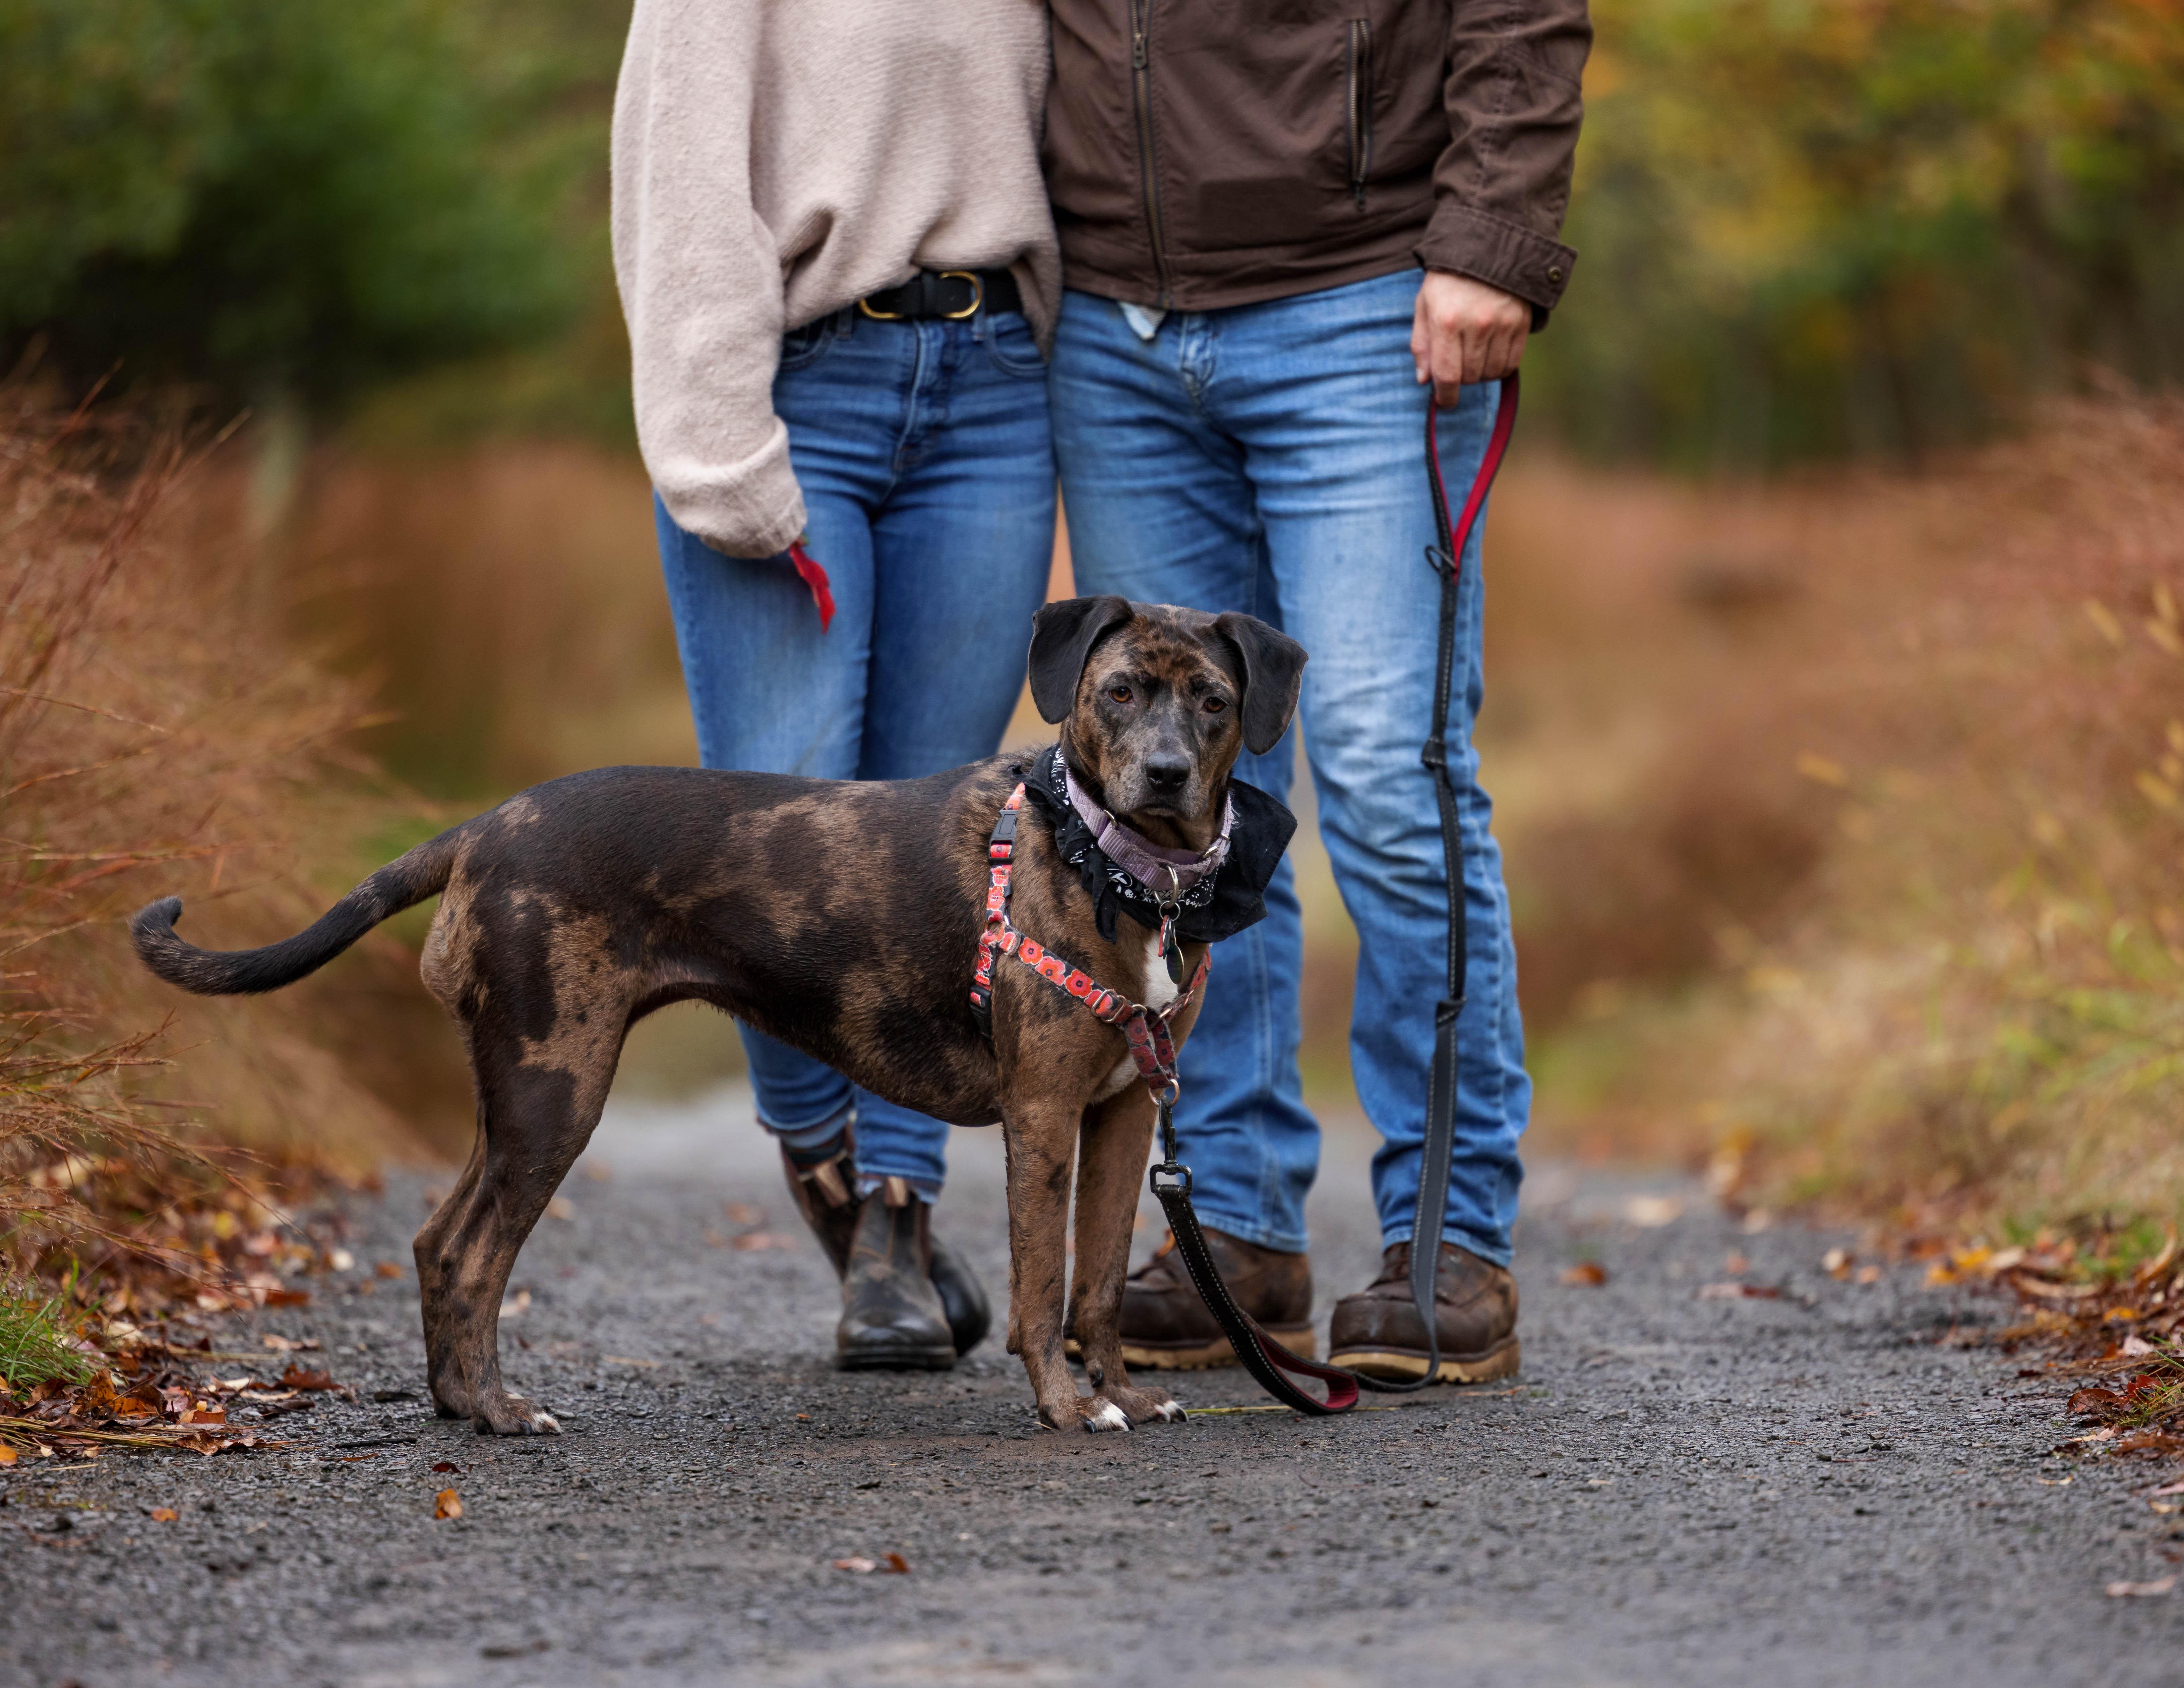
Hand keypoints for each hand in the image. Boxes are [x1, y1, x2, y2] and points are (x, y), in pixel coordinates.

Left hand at [1411, 271, 1529, 407]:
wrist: (1487, 247)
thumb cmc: (1448, 279)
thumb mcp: (1425, 305)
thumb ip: (1421, 343)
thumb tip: (1424, 380)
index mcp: (1446, 321)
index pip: (1447, 374)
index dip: (1445, 395)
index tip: (1445, 401)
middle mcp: (1476, 324)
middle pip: (1470, 376)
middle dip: (1461, 379)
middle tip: (1458, 366)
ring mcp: (1502, 324)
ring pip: (1491, 373)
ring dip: (1481, 373)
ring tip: (1474, 356)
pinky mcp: (1521, 322)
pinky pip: (1512, 363)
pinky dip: (1501, 366)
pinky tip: (1492, 354)